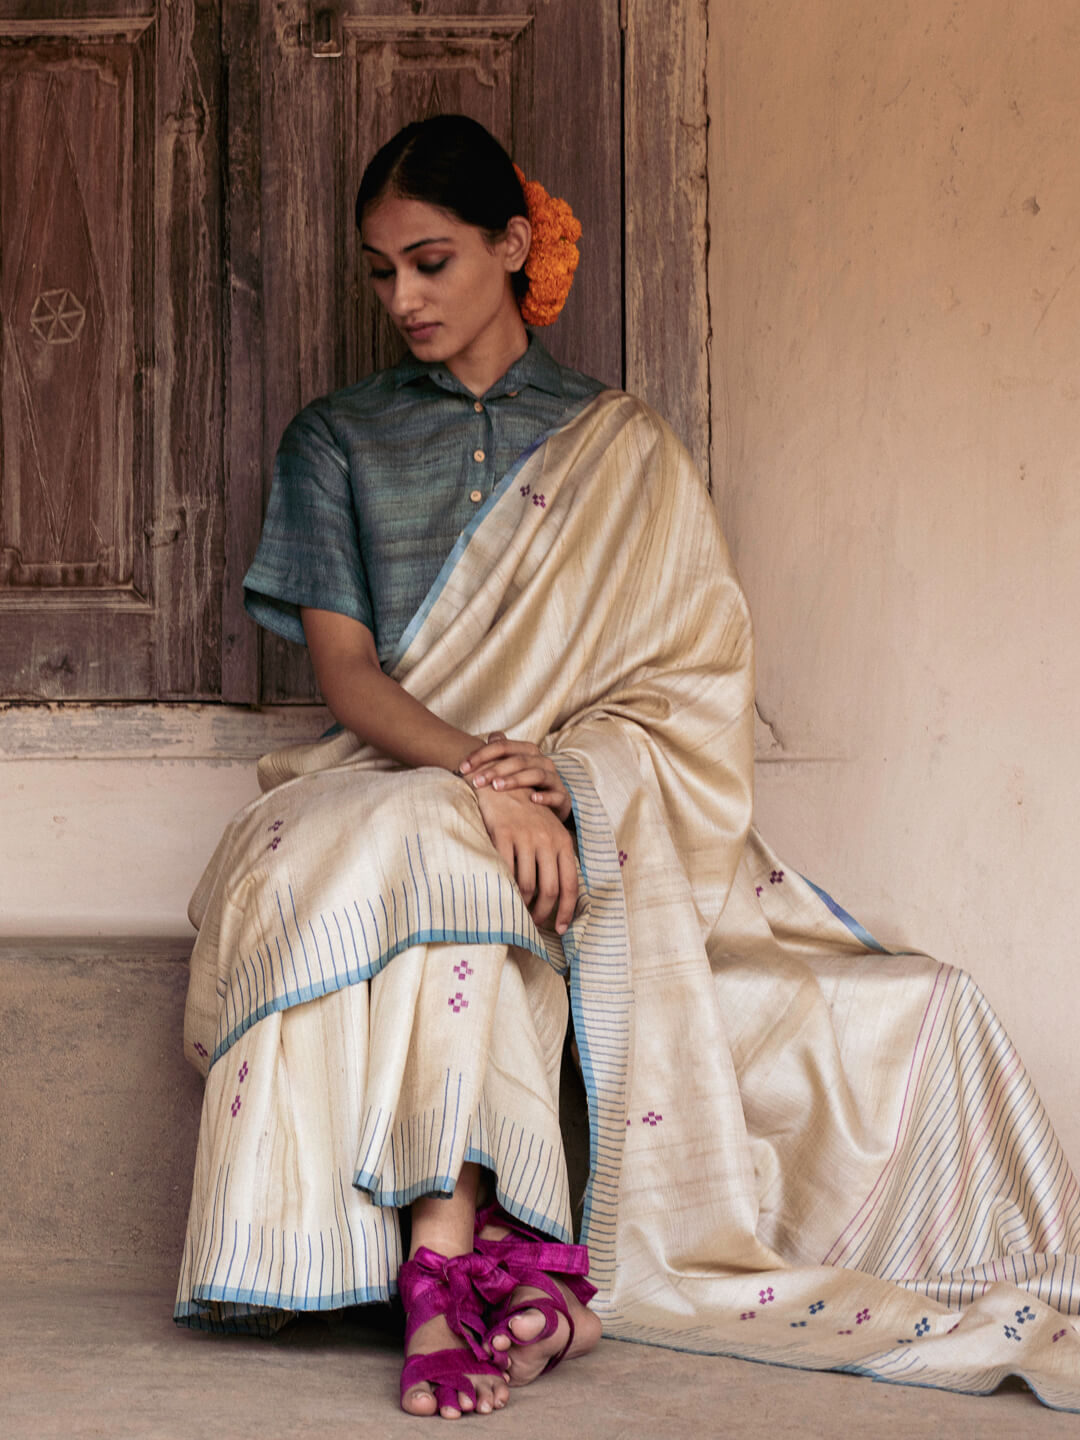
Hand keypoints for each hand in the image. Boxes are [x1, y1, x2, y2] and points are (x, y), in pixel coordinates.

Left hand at [459, 733, 571, 821]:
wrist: (555, 806)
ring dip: (515, 780)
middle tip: (477, 781)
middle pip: (518, 760)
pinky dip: (545, 796)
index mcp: (528, 752)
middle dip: (495, 769)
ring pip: (536, 774)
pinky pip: (556, 795)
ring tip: (497, 787)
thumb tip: (488, 735)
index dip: (482, 755)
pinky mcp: (563, 797)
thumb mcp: (513, 770)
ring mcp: (554, 779)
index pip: (503, 746)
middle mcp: (542, 762)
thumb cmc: (527, 786)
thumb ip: (500, 754)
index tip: (463, 768)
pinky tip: (533, 800)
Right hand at [474, 785, 577, 934]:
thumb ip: (555, 857)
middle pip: (549, 890)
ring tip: (518, 912)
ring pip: (527, 885)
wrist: (501, 785)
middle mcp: (547, 840)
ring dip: (523, 905)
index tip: (560, 929)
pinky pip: (506, 871)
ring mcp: (525, 837)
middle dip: (542, 913)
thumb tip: (558, 894)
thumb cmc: (526, 814)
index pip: (570, 884)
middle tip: (534, 924)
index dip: (566, 910)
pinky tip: (503, 896)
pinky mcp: (503, 835)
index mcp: (562, 841)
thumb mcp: (548, 831)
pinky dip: (505, 888)